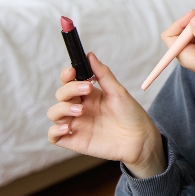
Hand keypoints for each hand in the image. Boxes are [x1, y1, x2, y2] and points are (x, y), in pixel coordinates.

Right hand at [47, 53, 164, 177]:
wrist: (140, 139)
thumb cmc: (131, 114)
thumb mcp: (118, 91)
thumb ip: (103, 74)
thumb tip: (90, 55)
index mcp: (89, 94)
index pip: (69, 81)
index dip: (67, 75)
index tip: (72, 71)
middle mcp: (80, 107)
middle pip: (61, 95)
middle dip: (69, 89)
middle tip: (87, 89)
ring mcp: (76, 124)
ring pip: (54, 113)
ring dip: (62, 108)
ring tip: (81, 109)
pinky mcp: (75, 141)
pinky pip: (54, 137)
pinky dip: (54, 131)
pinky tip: (67, 128)